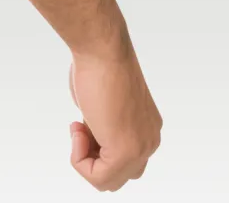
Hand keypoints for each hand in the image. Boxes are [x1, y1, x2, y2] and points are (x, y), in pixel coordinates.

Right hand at [67, 42, 161, 190]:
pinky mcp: (125, 151)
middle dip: (91, 156)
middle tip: (80, 127)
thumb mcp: (102, 103)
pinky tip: (78, 130)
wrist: (101, 48)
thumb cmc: (97, 64)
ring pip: (108, 181)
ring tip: (79, 128)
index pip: (122, 159)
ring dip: (84, 160)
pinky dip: (79, 160)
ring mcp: (141, 148)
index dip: (93, 147)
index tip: (82, 120)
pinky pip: (97, 178)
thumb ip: (102, 125)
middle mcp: (150, 140)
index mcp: (148, 128)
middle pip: (117, 174)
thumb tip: (92, 134)